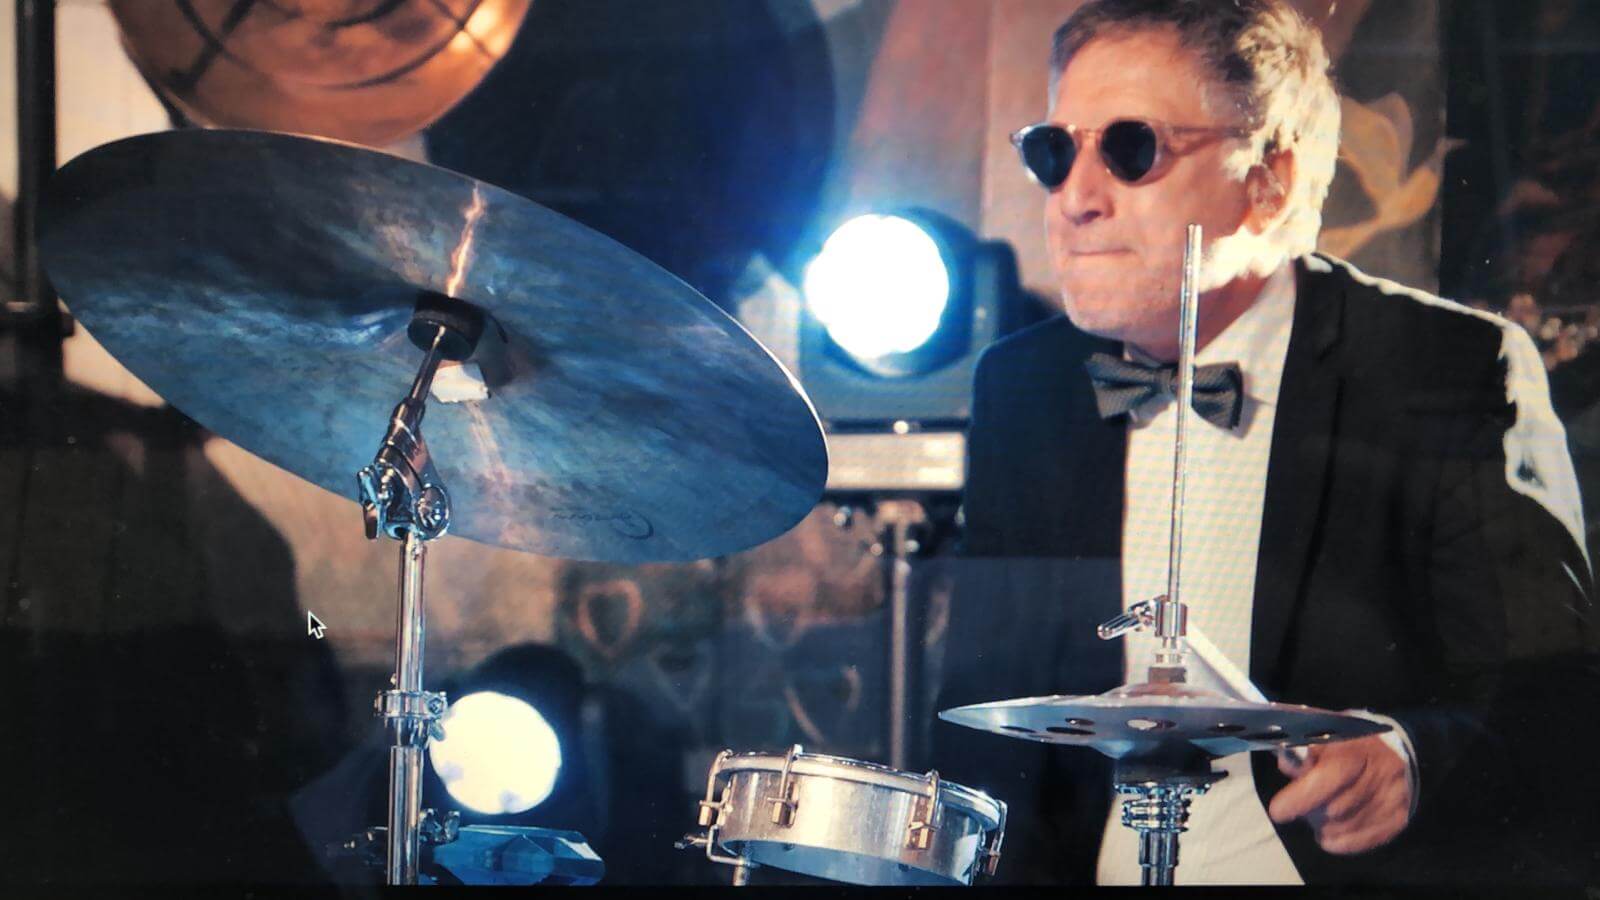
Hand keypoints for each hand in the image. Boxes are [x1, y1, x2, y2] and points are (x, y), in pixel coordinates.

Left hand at [1266, 737, 1412, 854]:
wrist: (1394, 751)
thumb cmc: (1347, 744)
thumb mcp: (1322, 736)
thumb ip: (1301, 751)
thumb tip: (1288, 765)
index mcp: (1356, 749)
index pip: (1329, 778)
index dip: (1302, 797)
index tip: (1278, 811)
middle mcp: (1379, 774)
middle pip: (1332, 809)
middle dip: (1309, 809)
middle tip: (1302, 801)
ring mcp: (1391, 800)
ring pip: (1341, 828)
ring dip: (1322, 824)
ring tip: (1321, 809)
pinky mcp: (1397, 820)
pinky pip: (1355, 842)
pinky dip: (1337, 838)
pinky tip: (1334, 825)